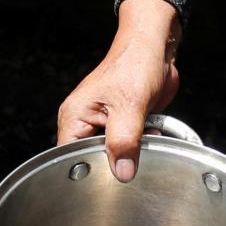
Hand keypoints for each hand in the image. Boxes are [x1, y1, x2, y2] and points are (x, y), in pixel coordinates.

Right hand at [56, 0, 180, 182]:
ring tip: (144, 138)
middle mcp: (85, 122)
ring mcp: (104, 125)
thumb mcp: (129, 105)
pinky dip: (142, 146)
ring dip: (132, 153)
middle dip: (116, 162)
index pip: (69, 159)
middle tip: (133, 155)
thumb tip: (122, 172)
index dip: (88, 172)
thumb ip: (124, 141)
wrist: (156, 50)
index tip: (110, 176)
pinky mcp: (123, 126)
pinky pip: (129, 147)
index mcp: (74, 116)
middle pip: (92, 161)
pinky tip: (151, 135)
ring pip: (114, 156)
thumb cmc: (134, 64)